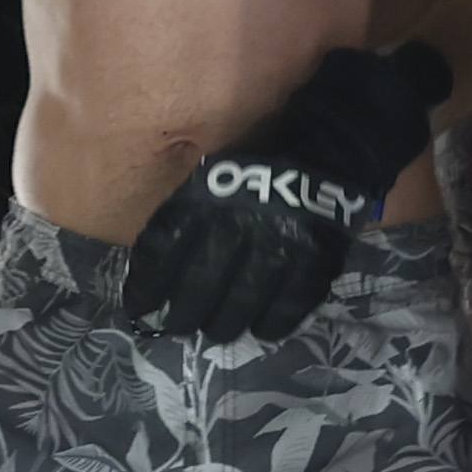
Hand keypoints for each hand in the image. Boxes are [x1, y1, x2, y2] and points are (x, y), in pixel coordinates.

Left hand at [120, 43, 447, 342]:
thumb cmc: (262, 156)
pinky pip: (289, 305)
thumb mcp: (215, 172)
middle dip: (183, 314)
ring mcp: (278, 247)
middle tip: (178, 327)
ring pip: (241, 303)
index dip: (147, 285)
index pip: (164, 251)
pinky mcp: (315, 261)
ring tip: (217, 331)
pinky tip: (262, 328)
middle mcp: (237, 226)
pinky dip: (273, 322)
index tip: (140, 306)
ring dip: (224, 324)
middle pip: (199, 286)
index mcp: (207, 200)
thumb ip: (190, 212)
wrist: (331, 141)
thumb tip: (159, 262)